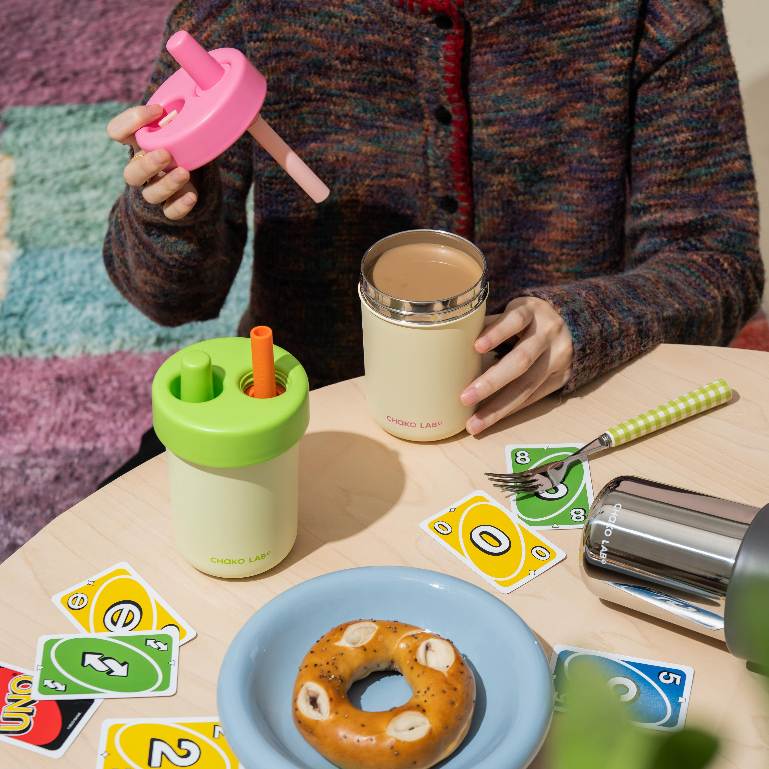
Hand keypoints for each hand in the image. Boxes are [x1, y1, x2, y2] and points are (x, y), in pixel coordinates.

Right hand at [107, 104, 197, 219]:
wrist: (202, 175)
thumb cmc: (187, 144)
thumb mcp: (182, 127)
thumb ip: (181, 118)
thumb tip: (189, 103)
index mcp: (139, 145)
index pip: (117, 131)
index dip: (131, 121)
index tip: (158, 110)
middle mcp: (143, 169)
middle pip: (131, 174)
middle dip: (146, 165)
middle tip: (165, 154)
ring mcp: (157, 190)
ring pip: (150, 194)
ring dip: (166, 184)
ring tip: (184, 172)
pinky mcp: (173, 207)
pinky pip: (170, 213)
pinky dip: (180, 206)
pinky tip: (192, 196)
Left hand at [460, 296, 573, 434]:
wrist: (575, 324)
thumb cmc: (530, 318)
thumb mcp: (515, 310)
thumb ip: (491, 324)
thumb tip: (455, 341)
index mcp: (533, 311)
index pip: (515, 320)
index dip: (496, 333)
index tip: (476, 347)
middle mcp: (548, 333)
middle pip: (521, 360)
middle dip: (491, 382)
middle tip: (465, 398)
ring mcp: (557, 357)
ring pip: (527, 385)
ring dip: (498, 407)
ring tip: (475, 423)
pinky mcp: (562, 377)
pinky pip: (533, 397)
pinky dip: (510, 410)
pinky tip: (491, 420)